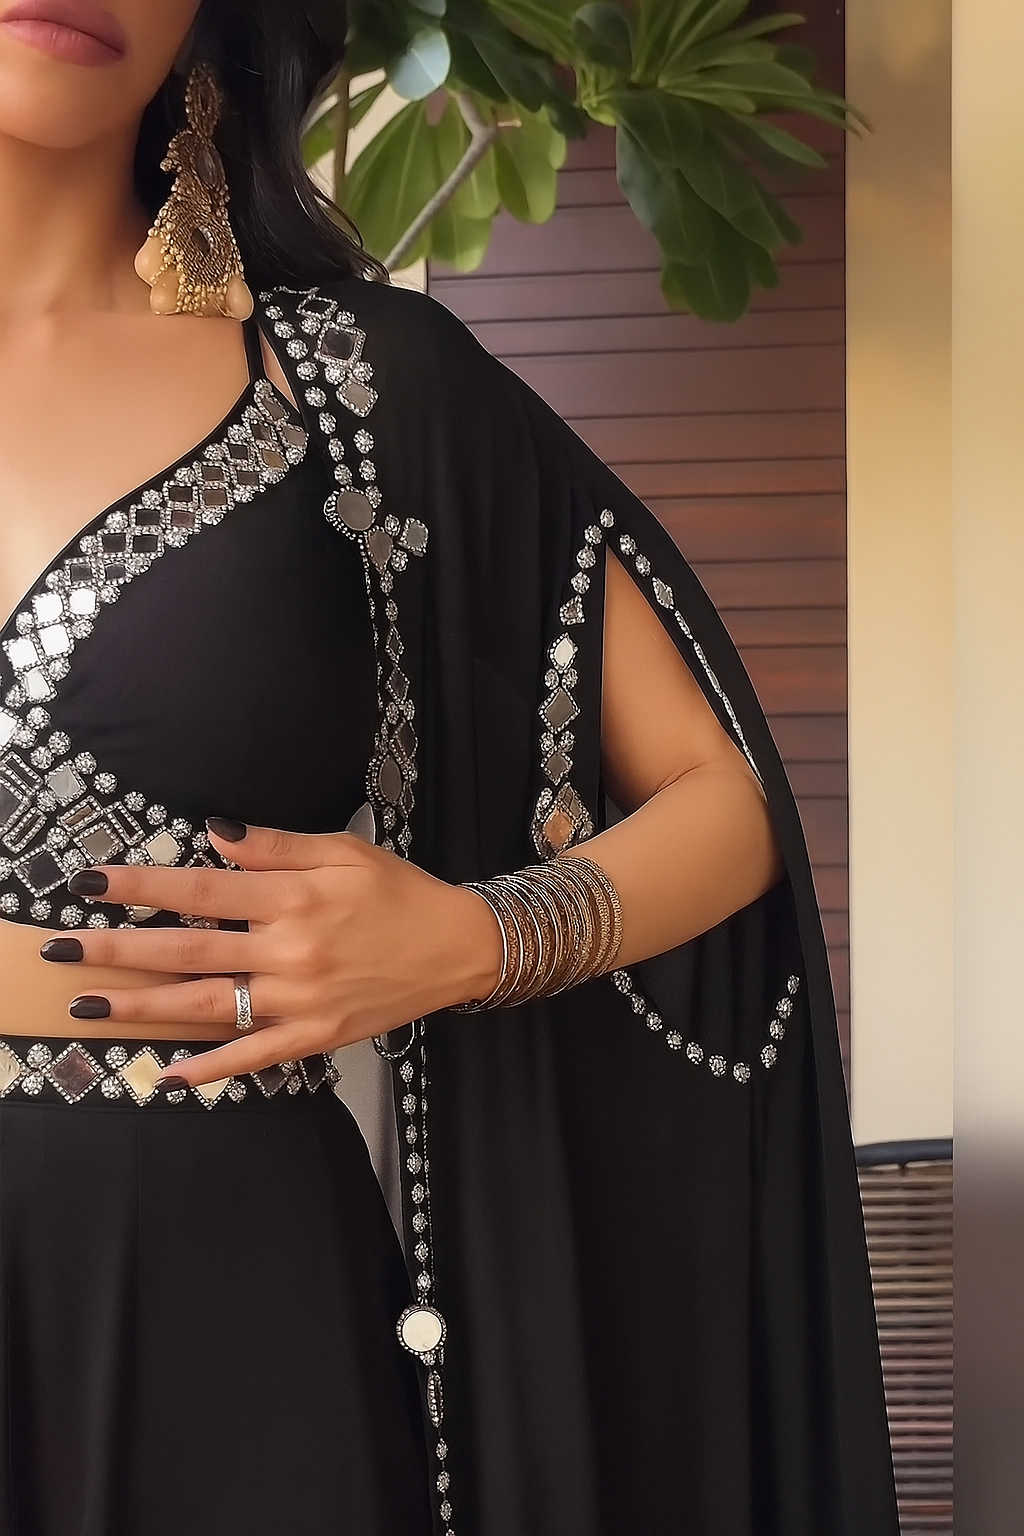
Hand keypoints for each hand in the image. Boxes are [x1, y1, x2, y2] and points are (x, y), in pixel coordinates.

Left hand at [43, 821, 502, 1087]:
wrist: (458, 947)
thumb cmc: (399, 892)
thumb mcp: (343, 850)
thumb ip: (276, 846)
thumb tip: (214, 834)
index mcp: (295, 899)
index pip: (201, 892)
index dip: (141, 887)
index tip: (90, 884)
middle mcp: (290, 952)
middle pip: (188, 951)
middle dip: (117, 951)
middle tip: (59, 949)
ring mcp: (300, 1000)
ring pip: (208, 1006)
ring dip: (143, 1008)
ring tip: (88, 1006)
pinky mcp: (316, 1035)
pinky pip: (255, 1056)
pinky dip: (213, 1070)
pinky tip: (170, 1075)